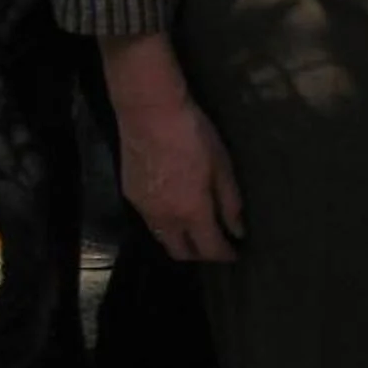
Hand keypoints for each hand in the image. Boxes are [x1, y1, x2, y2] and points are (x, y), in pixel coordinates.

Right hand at [117, 88, 243, 262]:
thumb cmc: (193, 134)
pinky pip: (150, 222)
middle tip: (215, 245)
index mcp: (191, 212)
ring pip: (162, 238)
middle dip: (200, 255)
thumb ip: (230, 203)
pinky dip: (166, 224)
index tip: (235, 252)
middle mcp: (165, 218)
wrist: (149, 112)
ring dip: (180, 241)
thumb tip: (237, 230)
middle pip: (180, 253)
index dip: (224, 254)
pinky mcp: (130, 195)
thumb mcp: (221, 166)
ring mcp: (144, 209)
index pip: (209, 249)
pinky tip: (176, 209)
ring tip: (196, 230)